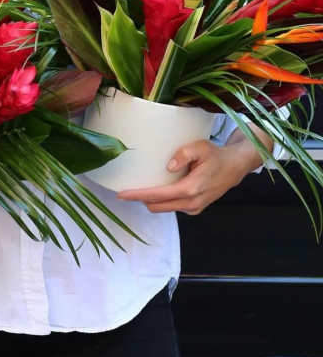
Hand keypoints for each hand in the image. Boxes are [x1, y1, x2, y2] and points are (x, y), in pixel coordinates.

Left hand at [116, 138, 258, 214]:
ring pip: (163, 208)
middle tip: (126, 188)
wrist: (235, 167)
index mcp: (191, 189)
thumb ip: (184, 154)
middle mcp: (191, 203)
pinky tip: (160, 187)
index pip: (157, 196)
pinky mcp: (195, 208)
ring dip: (151, 200)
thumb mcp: (201, 147)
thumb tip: (169, 166)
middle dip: (140, 199)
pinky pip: (172, 206)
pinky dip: (162, 200)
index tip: (121, 194)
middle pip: (156, 206)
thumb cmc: (216, 155)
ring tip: (142, 186)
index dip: (137, 195)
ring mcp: (193, 208)